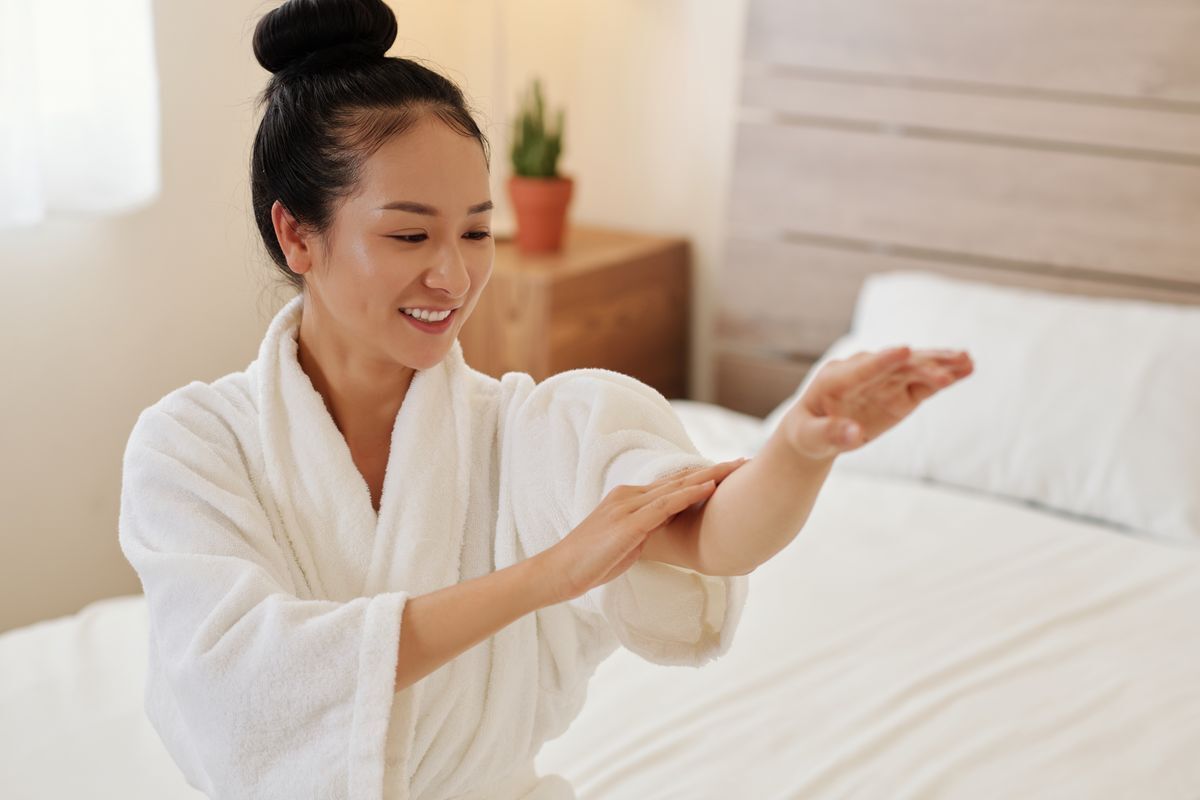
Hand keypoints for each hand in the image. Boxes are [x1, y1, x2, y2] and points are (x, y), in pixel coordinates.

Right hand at [540, 458, 748, 603]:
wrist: (560, 570)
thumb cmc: (591, 561)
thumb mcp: (625, 542)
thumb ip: (644, 530)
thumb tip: (662, 532)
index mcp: (629, 499)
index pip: (672, 484)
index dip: (702, 476)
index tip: (729, 472)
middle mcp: (630, 495)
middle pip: (679, 478)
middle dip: (713, 470)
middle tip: (743, 462)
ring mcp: (628, 507)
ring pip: (676, 486)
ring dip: (709, 476)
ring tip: (736, 468)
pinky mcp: (629, 523)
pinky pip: (665, 505)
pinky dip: (689, 494)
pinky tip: (709, 488)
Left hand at [778, 346, 974, 461]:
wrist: (817, 430)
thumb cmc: (809, 433)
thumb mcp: (812, 438)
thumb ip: (832, 434)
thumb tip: (854, 434)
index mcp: (836, 378)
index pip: (863, 367)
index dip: (884, 360)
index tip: (904, 350)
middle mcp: (864, 371)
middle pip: (896, 365)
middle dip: (922, 364)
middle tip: (951, 365)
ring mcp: (884, 379)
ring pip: (915, 368)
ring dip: (940, 364)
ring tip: (968, 361)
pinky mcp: (900, 391)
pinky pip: (924, 382)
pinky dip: (943, 377)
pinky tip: (967, 369)